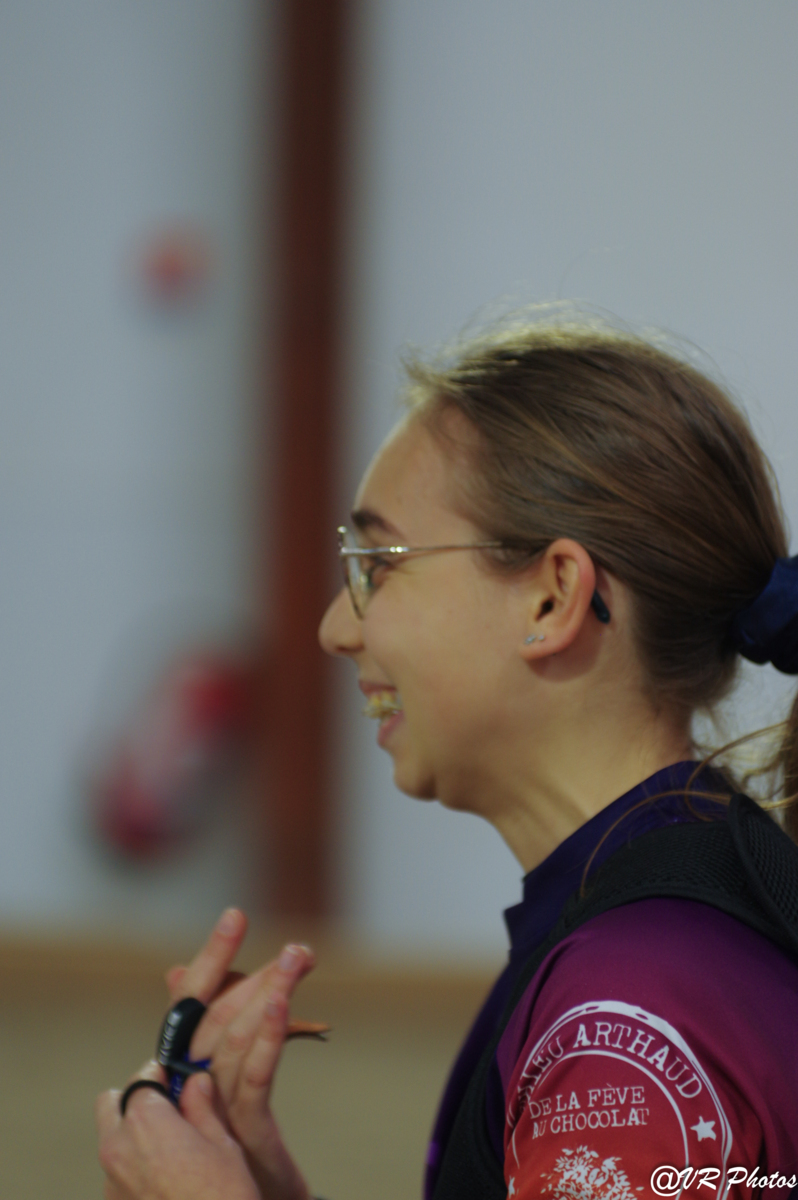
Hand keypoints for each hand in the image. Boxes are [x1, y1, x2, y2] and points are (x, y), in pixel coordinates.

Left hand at [96, 1061, 263, 1199]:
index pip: (142, 1078)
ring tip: (172, 1152)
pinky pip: (118, 1173)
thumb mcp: (223, 1144)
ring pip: (113, 1141)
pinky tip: (167, 1180)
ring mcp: (112, 1182)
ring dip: (135, 1136)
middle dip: (136, 1102)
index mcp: (146, 1122)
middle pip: (112, 1104)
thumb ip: (202, 1107)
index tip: (177, 1081)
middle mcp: (119, 1148)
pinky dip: (135, 1168)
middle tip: (169, 1112)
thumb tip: (196, 1084)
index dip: (162, 1076)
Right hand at [164, 910, 316, 1198]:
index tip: (235, 914)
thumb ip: (210, 1026)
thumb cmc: (235, 1149)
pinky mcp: (239, 1135)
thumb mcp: (226, 1084)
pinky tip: (284, 1006)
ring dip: (270, 993)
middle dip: (259, 973)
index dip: (213, 956)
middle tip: (299, 947)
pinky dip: (268, 1038)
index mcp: (184, 1070)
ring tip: (301, 960)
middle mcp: (188, 1086)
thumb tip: (180, 969)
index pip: (194, 1002)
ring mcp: (210, 1111)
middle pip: (218, 1016)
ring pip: (234, 1040)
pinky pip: (252, 1079)